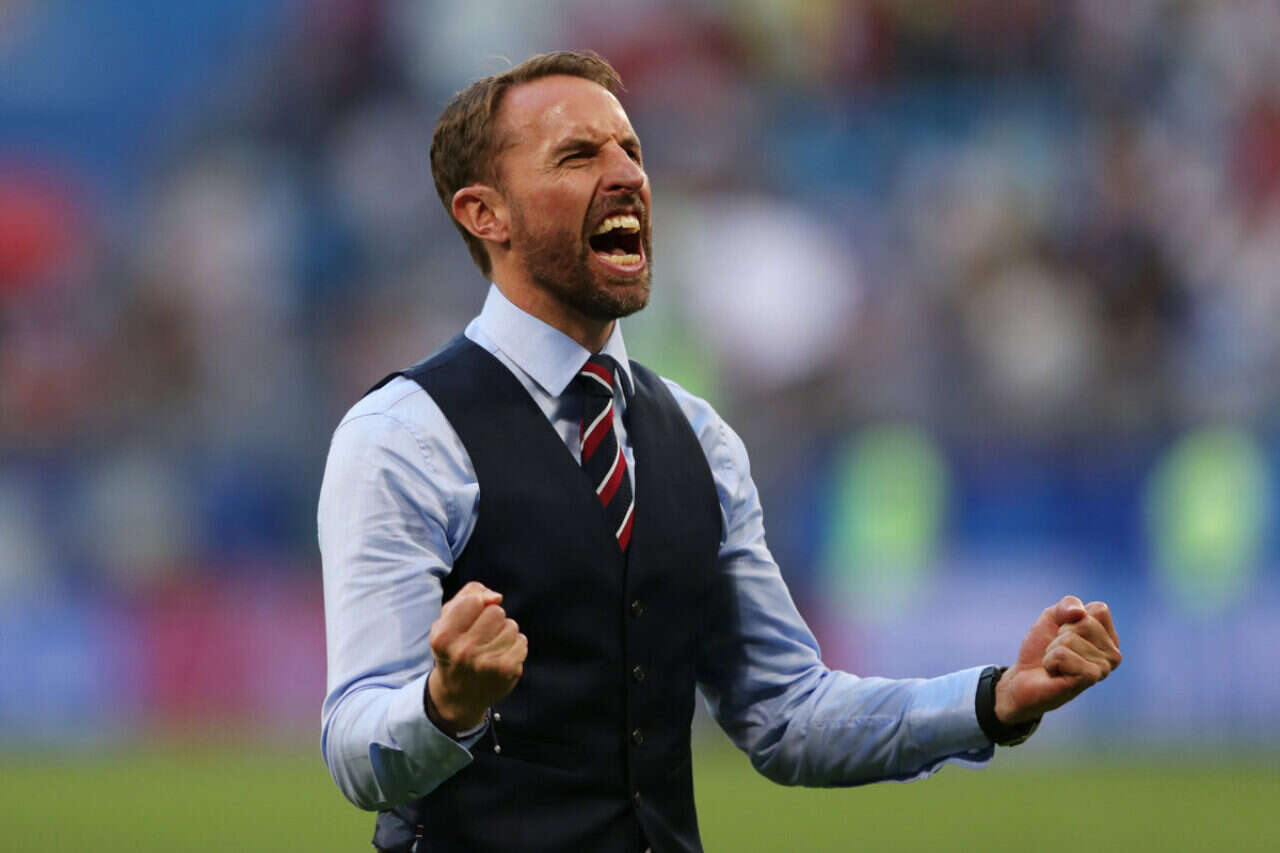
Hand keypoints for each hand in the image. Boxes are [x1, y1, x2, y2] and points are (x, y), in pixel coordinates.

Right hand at [427, 581, 527, 735]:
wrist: (458, 696)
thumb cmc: (454, 648)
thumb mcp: (447, 620)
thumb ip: (468, 595)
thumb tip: (496, 597)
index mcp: (443, 637)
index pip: (473, 601)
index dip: (475, 606)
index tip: (469, 619)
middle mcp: (463, 652)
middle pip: (496, 612)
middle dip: (491, 619)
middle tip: (481, 636)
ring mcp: (487, 664)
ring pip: (511, 626)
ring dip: (504, 633)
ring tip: (490, 647)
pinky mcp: (507, 671)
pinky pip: (521, 641)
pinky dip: (514, 646)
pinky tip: (501, 657)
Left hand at [994, 596, 1121, 725]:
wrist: (1024, 679)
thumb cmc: (1041, 649)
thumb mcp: (1052, 617)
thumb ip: (1067, 605)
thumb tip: (1080, 613)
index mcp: (1109, 638)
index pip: (1100, 609)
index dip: (1072, 616)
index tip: (1064, 632)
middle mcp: (1113, 654)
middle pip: (1085, 622)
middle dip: (1060, 634)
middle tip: (1057, 651)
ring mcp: (1104, 669)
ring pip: (1070, 638)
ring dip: (1053, 649)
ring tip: (1056, 664)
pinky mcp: (1090, 679)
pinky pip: (1062, 654)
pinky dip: (1050, 660)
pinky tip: (1055, 673)